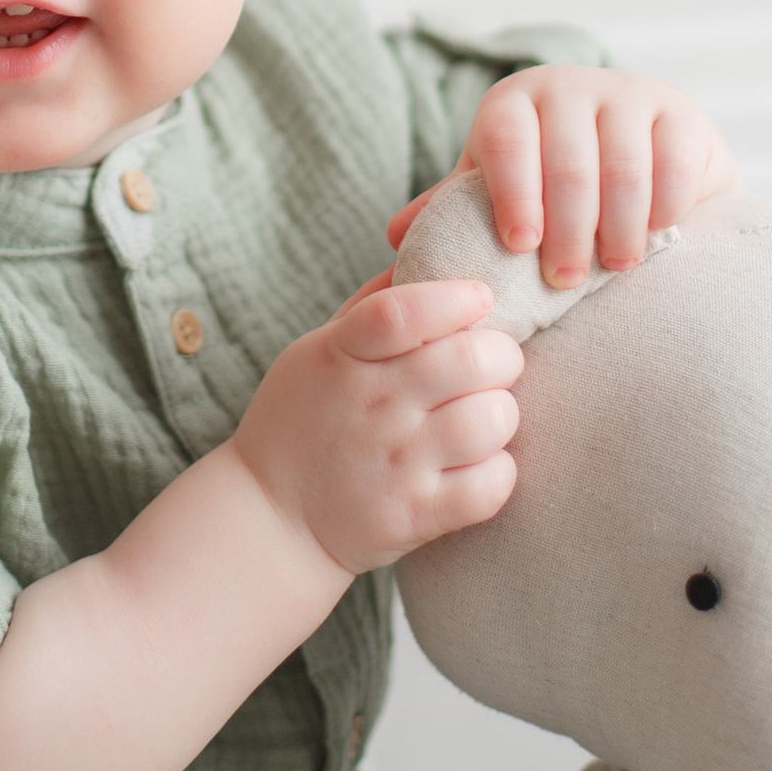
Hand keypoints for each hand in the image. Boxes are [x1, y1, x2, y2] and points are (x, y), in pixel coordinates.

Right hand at [229, 276, 521, 574]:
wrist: (270, 519)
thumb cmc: (301, 421)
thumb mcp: (316, 352)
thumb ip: (372, 307)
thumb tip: (428, 251)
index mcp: (341, 357)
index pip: (403, 311)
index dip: (454, 297)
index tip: (479, 297)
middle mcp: (371, 407)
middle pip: (471, 360)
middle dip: (501, 353)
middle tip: (492, 362)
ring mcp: (396, 464)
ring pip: (493, 420)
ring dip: (501, 413)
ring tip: (483, 415)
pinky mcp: (416, 516)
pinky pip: (493, 485)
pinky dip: (499, 471)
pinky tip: (479, 463)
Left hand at [386, 65, 738, 290]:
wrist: (637, 153)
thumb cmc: (549, 181)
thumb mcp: (500, 188)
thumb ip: (452, 209)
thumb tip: (395, 237)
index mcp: (512, 102)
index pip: (506, 141)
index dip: (513, 194)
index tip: (520, 247)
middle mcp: (567, 86)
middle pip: (568, 163)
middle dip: (567, 231)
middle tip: (565, 281)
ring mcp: (627, 92)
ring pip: (624, 167)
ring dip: (618, 227)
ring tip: (613, 268)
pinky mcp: (678, 108)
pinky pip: (673, 162)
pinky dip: (664, 207)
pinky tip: (655, 236)